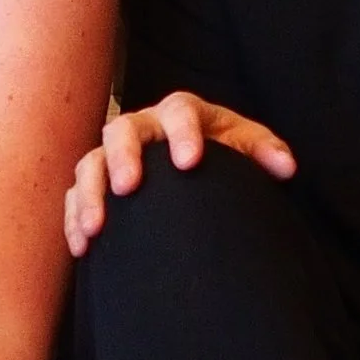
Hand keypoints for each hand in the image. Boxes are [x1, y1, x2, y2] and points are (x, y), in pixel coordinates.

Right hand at [63, 92, 295, 255]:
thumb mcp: (245, 148)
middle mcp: (142, 128)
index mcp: (180, 115)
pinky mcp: (94, 183)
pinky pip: (74, 196)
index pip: (180, 112)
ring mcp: (113, 155)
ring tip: (97, 227)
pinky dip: (74, 219)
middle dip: (123, 156)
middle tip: (130, 187)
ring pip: (91, 163)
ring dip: (91, 193)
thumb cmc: (221, 156)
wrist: (192, 169)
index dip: (183, 133)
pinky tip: (82, 247)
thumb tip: (285, 168)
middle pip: (123, 130)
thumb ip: (265, 152)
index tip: (191, 163)